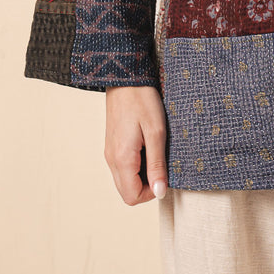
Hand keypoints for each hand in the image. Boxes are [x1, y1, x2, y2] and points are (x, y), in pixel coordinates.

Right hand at [104, 84, 168, 204]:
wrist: (125, 76)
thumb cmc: (142, 99)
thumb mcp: (156, 132)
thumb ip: (157, 164)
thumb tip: (160, 191)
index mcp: (122, 159)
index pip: (132, 197)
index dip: (151, 193)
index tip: (164, 175)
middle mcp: (111, 159)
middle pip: (126, 192)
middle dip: (146, 187)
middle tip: (161, 165)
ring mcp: (110, 152)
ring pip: (124, 180)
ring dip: (141, 176)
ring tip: (155, 152)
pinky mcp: (112, 144)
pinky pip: (122, 167)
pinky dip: (135, 166)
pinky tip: (147, 146)